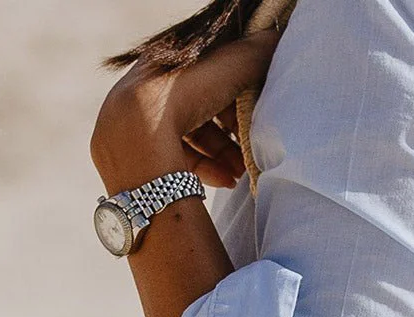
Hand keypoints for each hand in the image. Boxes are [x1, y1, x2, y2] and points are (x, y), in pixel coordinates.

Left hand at [90, 27, 281, 194]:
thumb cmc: (181, 96)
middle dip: (230, 134)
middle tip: (251, 150)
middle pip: (198, 114)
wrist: (142, 143)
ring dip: (222, 156)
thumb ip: (251, 55)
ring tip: (242, 171)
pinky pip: (176, 164)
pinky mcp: (139, 164)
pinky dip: (205, 171)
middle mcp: (146, 98)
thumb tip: (274, 39)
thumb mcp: (224, 68)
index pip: (203, 80)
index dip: (233, 97)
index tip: (254, 115)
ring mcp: (140, 134)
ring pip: (189, 142)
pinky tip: (227, 181)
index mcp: (160, 68)